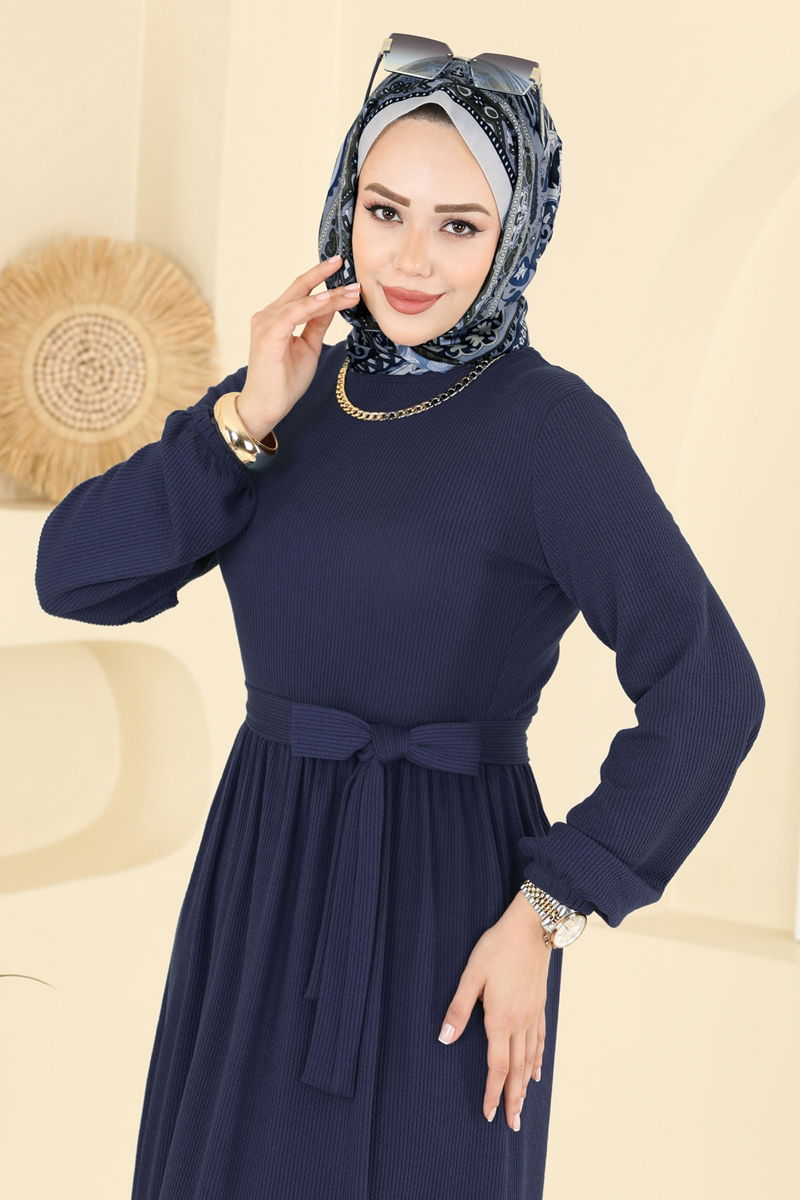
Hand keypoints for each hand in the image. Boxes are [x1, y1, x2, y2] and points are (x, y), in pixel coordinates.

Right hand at [235, 254, 360, 441]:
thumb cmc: (284, 380)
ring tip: (351, 290)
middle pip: (299, 287)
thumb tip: (331, 304)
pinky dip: (310, 306)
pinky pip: (292, 315)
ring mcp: (266, 324)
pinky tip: (327, 300)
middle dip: (323, 273)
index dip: (323, 281)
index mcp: (277, 318)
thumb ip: (317, 325)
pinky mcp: (268, 336)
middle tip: (344, 261)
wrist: (266, 406)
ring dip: (328, 294)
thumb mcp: (309, 347)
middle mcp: (268, 315)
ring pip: (301, 300)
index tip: (347, 274)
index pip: (302, 292)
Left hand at [438, 891, 551, 1129]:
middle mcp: (519, 1023)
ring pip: (530, 1059)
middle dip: (513, 1099)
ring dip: (525, 1086)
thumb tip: (444, 1039)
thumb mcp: (471, 975)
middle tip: (511, 1125)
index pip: (497, 1066)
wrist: (530, 929)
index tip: (489, 1114)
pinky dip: (537, 1061)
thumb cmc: (496, 948)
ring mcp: (533, 1015)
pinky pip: (540, 1041)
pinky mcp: (539, 1006)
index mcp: (500, 1019)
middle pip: (517, 1070)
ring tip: (523, 1106)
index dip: (492, 1092)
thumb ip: (458, 1009)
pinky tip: (537, 1072)